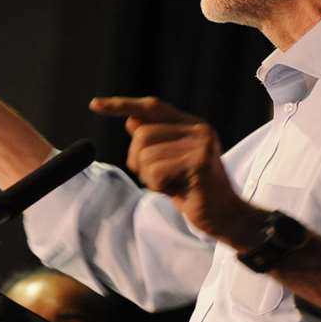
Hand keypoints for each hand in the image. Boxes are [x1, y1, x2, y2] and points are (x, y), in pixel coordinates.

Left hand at [88, 96, 266, 248]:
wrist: (226, 216)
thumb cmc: (194, 192)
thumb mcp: (168, 165)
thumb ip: (153, 143)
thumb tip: (130, 120)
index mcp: (191, 125)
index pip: (151, 107)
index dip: (122, 105)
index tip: (95, 105)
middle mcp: (198, 128)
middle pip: (141, 134)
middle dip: (138, 162)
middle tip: (159, 179)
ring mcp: (200, 143)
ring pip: (146, 154)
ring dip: (150, 177)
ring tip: (173, 185)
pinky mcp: (199, 161)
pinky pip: (156, 171)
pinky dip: (159, 186)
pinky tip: (179, 191)